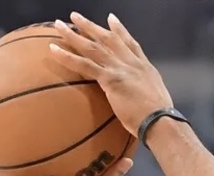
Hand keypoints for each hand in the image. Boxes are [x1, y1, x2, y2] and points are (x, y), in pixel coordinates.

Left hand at [50, 13, 174, 133]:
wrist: (160, 120)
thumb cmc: (159, 118)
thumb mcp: (156, 96)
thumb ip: (144, 90)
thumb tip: (140, 96)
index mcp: (144, 66)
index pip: (130, 43)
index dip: (120, 30)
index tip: (111, 19)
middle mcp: (132, 62)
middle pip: (108, 38)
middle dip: (91, 26)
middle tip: (76, 16)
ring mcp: (120, 68)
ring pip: (93, 47)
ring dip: (74, 34)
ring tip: (60, 25)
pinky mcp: (110, 79)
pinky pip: (84, 65)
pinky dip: (67, 56)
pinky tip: (54, 49)